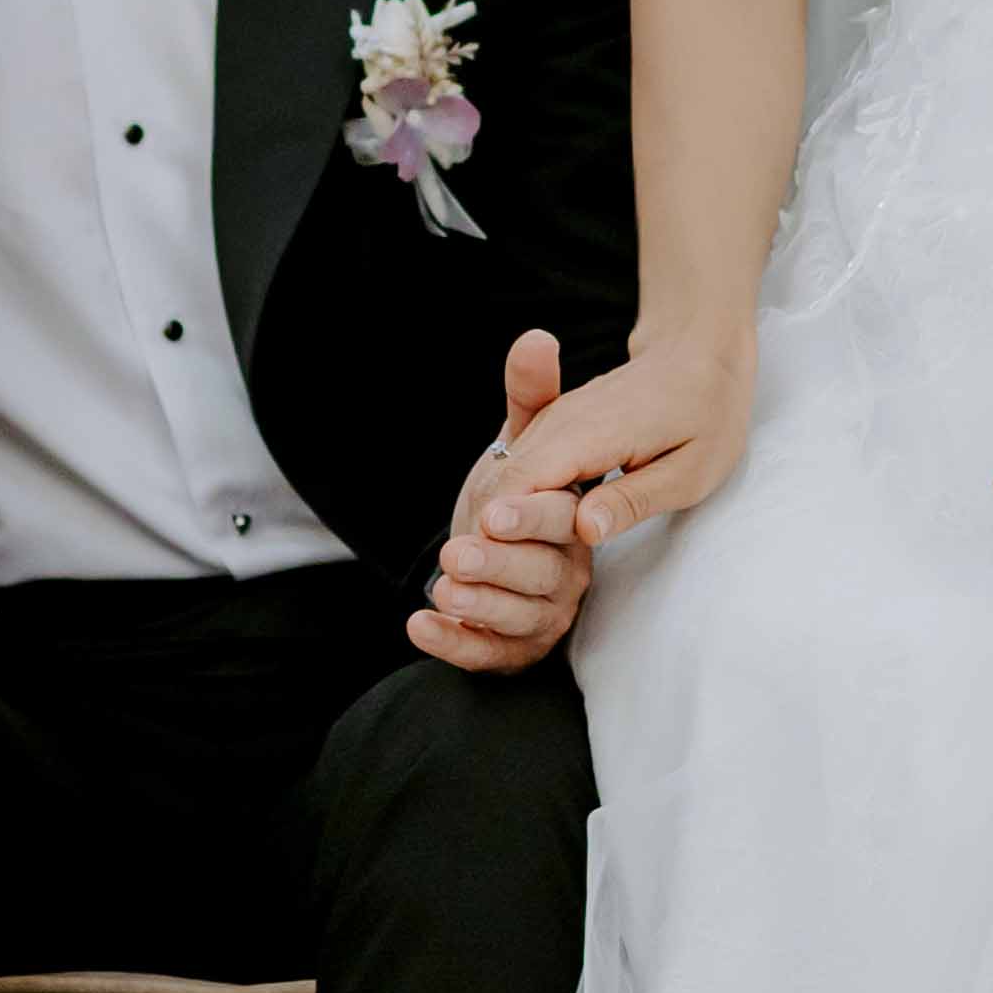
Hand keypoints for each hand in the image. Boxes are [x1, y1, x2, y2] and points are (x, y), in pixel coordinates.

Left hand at [409, 329, 596, 675]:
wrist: (497, 551)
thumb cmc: (517, 491)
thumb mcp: (524, 441)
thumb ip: (531, 396)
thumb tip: (536, 337)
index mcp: (573, 521)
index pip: (564, 521)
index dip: (531, 518)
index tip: (492, 512)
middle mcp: (568, 572)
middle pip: (544, 574)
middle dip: (500, 565)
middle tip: (459, 554)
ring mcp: (543, 614)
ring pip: (521, 619)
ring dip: (479, 605)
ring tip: (442, 588)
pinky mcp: (514, 649)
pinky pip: (490, 655)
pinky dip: (456, 645)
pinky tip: (419, 627)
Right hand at [486, 322, 754, 558]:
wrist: (698, 355)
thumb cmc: (706, 417)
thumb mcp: (690, 471)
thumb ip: (633, 500)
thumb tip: (583, 531)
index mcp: (593, 432)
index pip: (524, 483)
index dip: (502, 529)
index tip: (493, 571)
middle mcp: (560, 422)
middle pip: (502, 482)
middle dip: (487, 532)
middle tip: (479, 585)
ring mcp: (552, 420)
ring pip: (502, 474)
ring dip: (494, 518)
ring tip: (485, 572)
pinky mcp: (552, 425)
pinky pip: (518, 467)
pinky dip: (510, 501)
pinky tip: (512, 539)